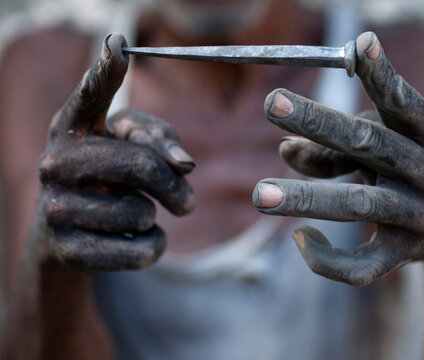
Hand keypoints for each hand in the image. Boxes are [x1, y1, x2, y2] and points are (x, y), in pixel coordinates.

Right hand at [37, 33, 194, 270]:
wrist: (68, 235)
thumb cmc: (109, 180)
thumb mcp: (131, 149)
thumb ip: (162, 141)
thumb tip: (186, 164)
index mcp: (72, 127)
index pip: (91, 96)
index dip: (106, 72)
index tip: (119, 45)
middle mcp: (56, 162)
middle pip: (144, 167)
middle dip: (175, 188)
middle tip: (185, 202)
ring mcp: (57, 209)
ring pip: (143, 214)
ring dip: (154, 218)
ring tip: (134, 216)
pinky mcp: (69, 252)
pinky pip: (142, 251)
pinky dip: (153, 247)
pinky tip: (132, 241)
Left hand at [253, 32, 423, 285]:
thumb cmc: (408, 171)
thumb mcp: (382, 150)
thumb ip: (332, 147)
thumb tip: (284, 149)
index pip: (405, 103)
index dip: (383, 75)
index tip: (359, 45)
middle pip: (370, 145)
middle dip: (319, 123)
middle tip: (271, 102)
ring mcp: (419, 217)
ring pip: (358, 206)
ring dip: (306, 197)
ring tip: (259, 194)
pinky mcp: (404, 255)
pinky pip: (361, 265)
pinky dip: (325, 257)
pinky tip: (300, 238)